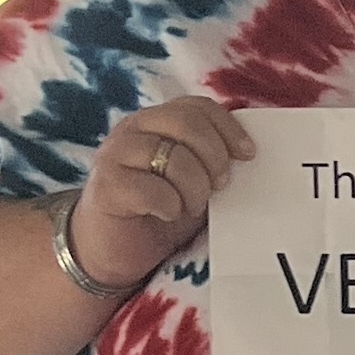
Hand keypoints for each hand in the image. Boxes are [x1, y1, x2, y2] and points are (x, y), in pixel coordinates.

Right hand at [68, 95, 253, 291]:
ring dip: (194, 189)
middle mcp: (133, 128)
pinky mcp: (106, 185)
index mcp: (156, 120)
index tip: (247, 155)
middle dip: (214, 157)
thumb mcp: (193, 179)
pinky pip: (153, 190)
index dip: (227, 128)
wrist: (113, 248)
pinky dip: (170, 206)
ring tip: (189, 207)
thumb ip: (211, 158)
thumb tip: (246, 152)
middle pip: (187, 123)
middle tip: (217, 187)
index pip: (197, 106)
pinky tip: (167, 215)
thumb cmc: (158, 211)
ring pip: (174, 157)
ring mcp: (115, 153)